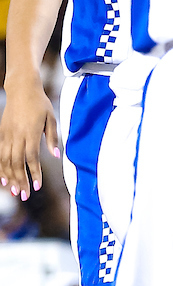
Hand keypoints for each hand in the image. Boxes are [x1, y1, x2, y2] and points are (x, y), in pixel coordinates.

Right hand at [0, 81, 58, 199]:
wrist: (21, 89)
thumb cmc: (40, 103)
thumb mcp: (51, 118)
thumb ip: (53, 138)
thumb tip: (55, 155)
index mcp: (31, 132)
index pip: (31, 158)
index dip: (34, 173)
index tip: (37, 186)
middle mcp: (17, 135)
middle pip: (16, 163)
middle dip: (21, 180)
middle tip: (25, 196)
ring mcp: (6, 135)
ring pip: (5, 161)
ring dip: (9, 177)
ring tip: (14, 192)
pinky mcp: (1, 133)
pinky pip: (0, 154)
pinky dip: (1, 168)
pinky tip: (4, 178)